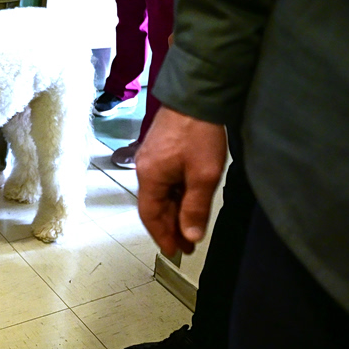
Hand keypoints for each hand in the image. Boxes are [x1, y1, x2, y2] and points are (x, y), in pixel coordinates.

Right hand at [136, 106, 227, 255]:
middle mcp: (144, 169)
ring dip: (173, 211)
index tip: (175, 252)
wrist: (196, 96)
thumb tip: (190, 235)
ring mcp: (151, 158)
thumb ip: (195, 208)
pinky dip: (174, 195)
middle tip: (187, 244)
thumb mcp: (203, 175)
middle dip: (169, 227)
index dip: (162, 236)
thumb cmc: (198, 133)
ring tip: (191, 226)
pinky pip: (164, 180)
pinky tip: (188, 200)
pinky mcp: (160, 150)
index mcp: (150, 177)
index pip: (151, 216)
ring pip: (160, 193)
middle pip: (154, 206)